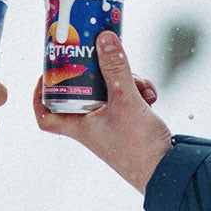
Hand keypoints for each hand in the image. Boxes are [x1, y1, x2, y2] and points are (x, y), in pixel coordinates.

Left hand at [33, 31, 171, 192]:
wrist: (169, 173)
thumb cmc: (139, 147)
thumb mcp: (125, 100)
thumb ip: (115, 68)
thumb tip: (104, 38)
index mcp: (80, 126)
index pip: (46, 116)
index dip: (40, 95)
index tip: (48, 73)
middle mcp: (92, 126)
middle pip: (83, 91)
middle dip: (97, 72)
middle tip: (105, 58)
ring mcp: (111, 125)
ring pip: (108, 92)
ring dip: (124, 80)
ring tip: (140, 81)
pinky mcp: (130, 124)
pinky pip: (127, 99)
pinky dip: (137, 90)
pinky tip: (150, 92)